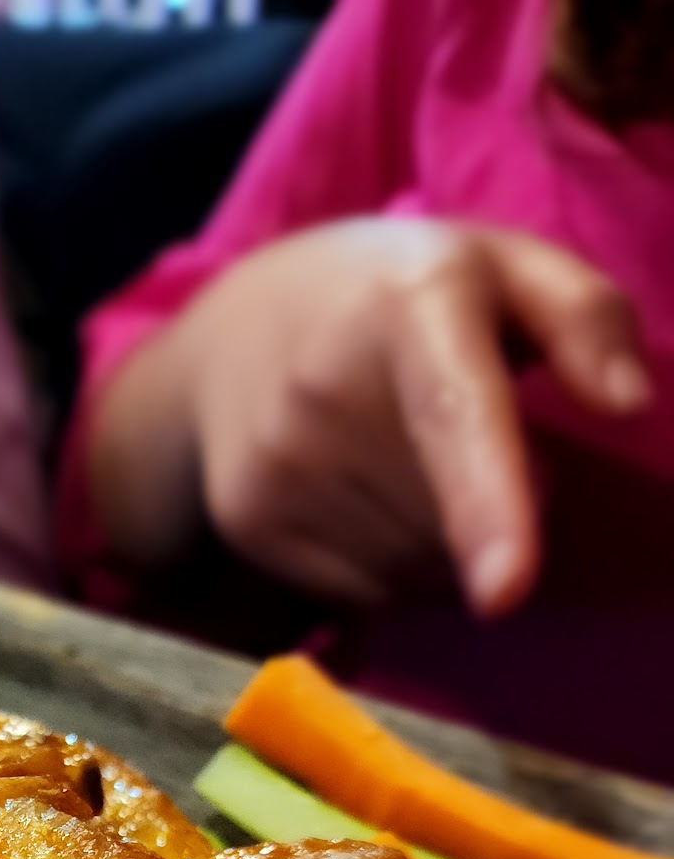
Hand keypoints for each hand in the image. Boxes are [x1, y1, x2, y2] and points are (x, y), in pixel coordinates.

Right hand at [89, 218, 650, 615]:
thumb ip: (585, 318)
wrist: (232, 329)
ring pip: (411, 567)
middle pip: (449, 519)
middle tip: (460, 442)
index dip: (487, 505)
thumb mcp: (503, 267)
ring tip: (406, 468)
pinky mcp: (246, 522)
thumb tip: (627, 403)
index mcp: (409, 304)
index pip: (454, 416)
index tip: (506, 591)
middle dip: (489, 510)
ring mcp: (274, 463)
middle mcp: (323, 387)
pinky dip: (390, 568)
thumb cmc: (397, 301)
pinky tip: (368, 503)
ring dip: (440, 546)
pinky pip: (364, 591)